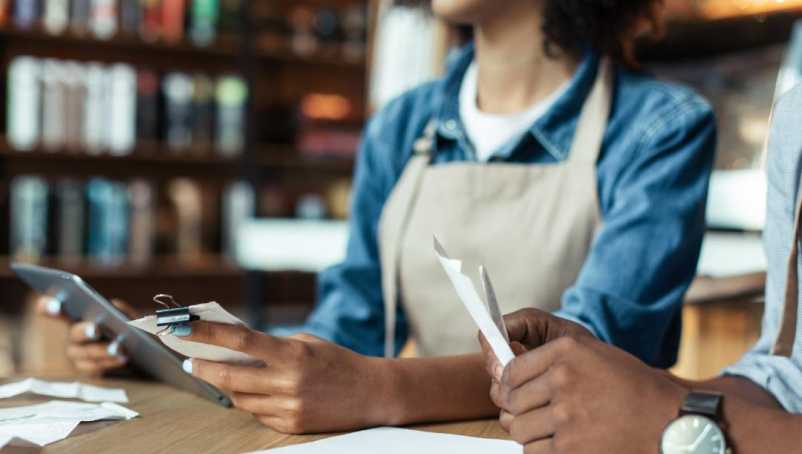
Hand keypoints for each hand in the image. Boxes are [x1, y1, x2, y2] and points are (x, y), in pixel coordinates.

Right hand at [36, 296, 140, 375]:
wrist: (135, 346)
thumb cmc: (124, 324)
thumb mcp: (124, 312)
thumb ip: (118, 308)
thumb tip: (114, 307)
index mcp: (74, 313)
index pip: (49, 307)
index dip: (48, 306)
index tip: (56, 305)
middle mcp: (71, 333)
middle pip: (73, 333)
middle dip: (84, 331)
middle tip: (96, 330)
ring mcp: (76, 352)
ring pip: (85, 352)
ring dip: (102, 350)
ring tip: (118, 347)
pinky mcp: (86, 367)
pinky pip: (94, 367)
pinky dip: (110, 362)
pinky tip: (123, 357)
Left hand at [178, 322, 391, 433]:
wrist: (372, 393)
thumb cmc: (337, 361)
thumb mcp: (306, 343)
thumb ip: (271, 346)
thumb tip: (232, 347)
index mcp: (292, 354)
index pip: (239, 341)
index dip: (206, 334)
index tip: (181, 327)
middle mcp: (288, 382)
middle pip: (229, 377)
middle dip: (204, 366)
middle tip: (191, 359)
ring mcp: (288, 407)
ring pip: (239, 399)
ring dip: (228, 386)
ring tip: (227, 374)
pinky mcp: (291, 426)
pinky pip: (257, 414)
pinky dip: (252, 402)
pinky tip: (260, 392)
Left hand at [488, 310, 687, 453]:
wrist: (670, 423)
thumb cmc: (632, 389)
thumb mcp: (594, 356)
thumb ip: (551, 361)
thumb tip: (506, 373)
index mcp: (566, 351)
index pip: (511, 369)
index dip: (508, 384)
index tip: (515, 392)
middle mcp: (562, 379)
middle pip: (511, 401)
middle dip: (517, 411)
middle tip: (533, 415)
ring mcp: (565, 415)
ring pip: (519, 428)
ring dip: (529, 433)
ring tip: (551, 431)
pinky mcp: (569, 448)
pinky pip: (533, 451)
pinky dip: (541, 451)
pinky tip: (561, 445)